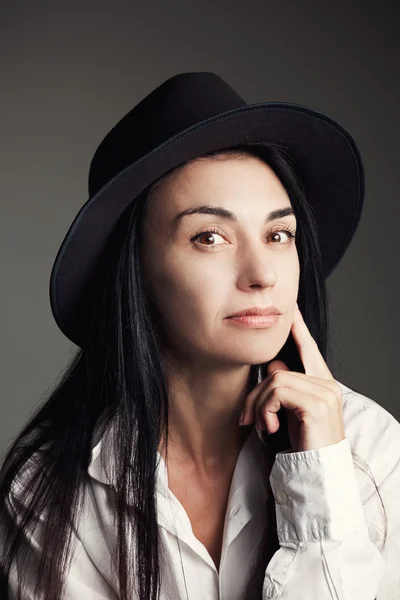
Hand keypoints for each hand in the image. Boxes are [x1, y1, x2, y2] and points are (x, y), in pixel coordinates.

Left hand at [239, 303, 345, 451]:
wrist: (317, 475)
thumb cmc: (303, 446)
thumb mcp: (289, 413)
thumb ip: (285, 387)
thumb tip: (274, 366)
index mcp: (323, 384)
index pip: (308, 349)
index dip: (298, 328)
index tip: (290, 308)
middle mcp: (328, 384)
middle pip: (278, 369)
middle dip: (256, 394)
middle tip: (246, 418)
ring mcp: (325, 393)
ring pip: (275, 380)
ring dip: (259, 406)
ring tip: (261, 427)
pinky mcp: (317, 404)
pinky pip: (277, 391)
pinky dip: (265, 410)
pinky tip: (270, 428)